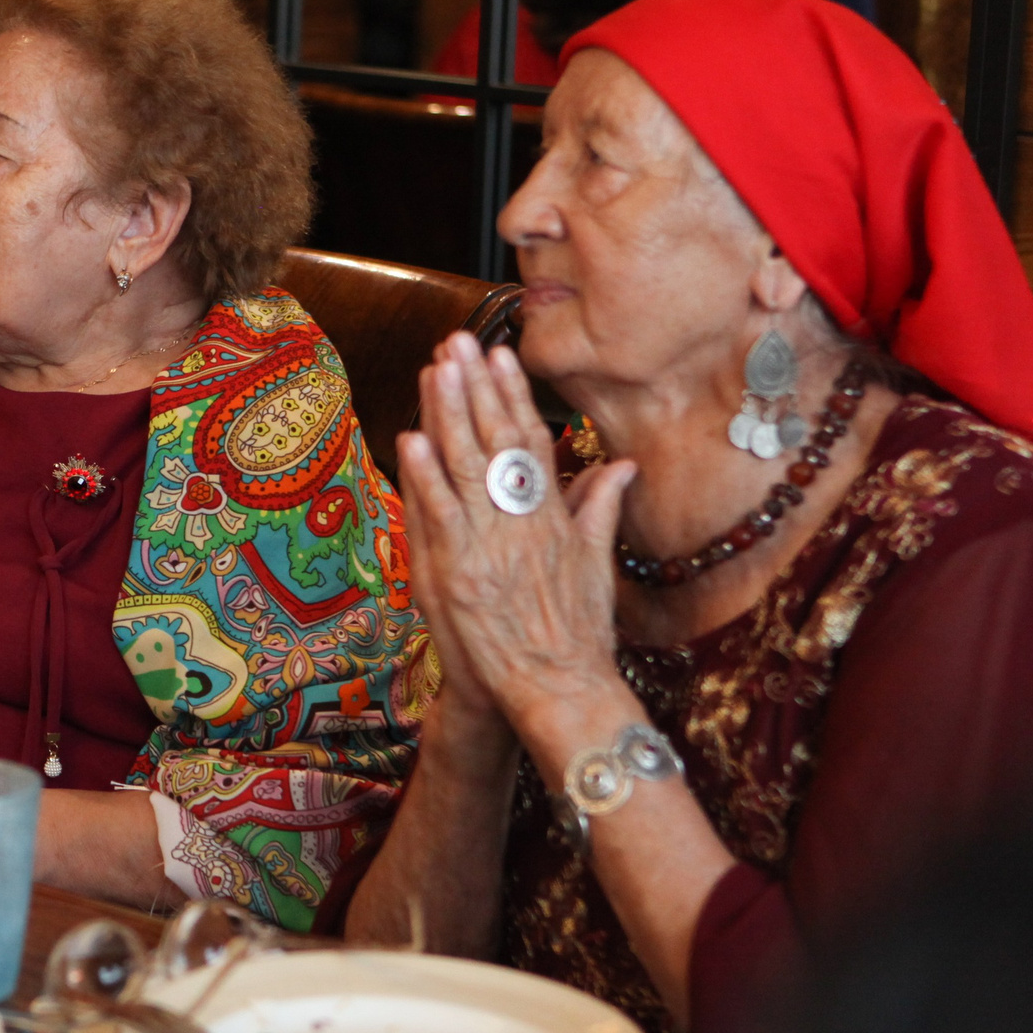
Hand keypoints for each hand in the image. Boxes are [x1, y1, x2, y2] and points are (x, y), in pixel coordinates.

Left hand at [395, 333, 637, 740]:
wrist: (558, 692)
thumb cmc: (578, 636)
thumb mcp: (597, 566)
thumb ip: (600, 509)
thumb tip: (621, 466)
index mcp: (555, 517)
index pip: (533, 442)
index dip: (516, 396)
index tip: (503, 355)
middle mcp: (522, 524)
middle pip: (495, 442)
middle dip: (477, 388)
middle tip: (460, 340)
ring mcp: (487, 548)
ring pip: (463, 468)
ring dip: (447, 415)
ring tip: (435, 368)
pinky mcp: (457, 575)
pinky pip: (437, 516)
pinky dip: (423, 476)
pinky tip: (411, 437)